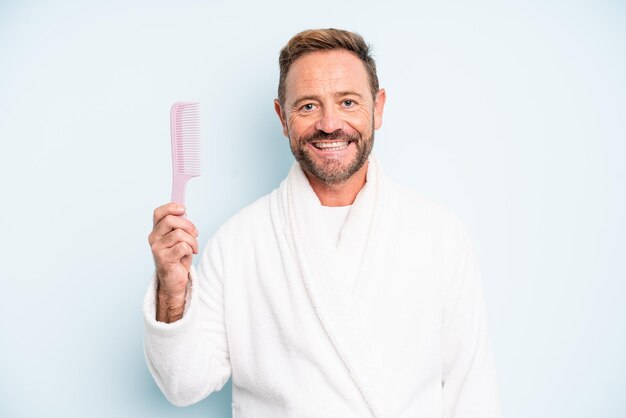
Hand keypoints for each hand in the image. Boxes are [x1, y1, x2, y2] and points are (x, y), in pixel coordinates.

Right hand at [148, 203, 198, 320]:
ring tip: (193, 248)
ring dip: (192, 241)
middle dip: (188, 225)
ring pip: (179, 234)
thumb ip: (179, 226)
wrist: (174, 281)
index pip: (158, 213)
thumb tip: (184, 212)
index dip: (171, 207)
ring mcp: (157, 249)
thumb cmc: (178, 257)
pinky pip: (182, 247)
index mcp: (157, 231)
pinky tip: (190, 254)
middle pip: (170, 220)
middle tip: (195, 233)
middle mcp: (153, 238)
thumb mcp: (180, 238)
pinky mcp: (164, 259)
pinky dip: (190, 249)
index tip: (183, 209)